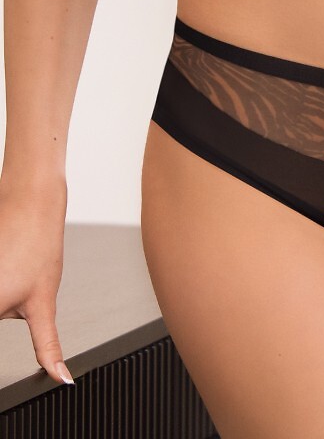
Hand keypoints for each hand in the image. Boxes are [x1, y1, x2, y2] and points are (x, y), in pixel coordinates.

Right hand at [0, 180, 71, 384]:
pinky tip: (8, 266)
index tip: (20, 310)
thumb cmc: (37, 243)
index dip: (12, 318)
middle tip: (17, 284)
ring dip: (4, 299)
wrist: (30, 201)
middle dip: (7, 308)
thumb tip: (61, 377)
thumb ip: (45, 345)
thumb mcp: (44, 302)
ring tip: (13, 276)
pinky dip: (4, 285)